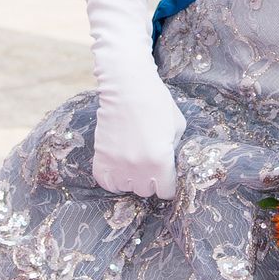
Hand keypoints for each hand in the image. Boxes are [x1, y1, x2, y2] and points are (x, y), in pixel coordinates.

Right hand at [92, 77, 185, 197]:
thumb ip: (174, 150)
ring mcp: (118, 164)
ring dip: (132, 179)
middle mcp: (139, 167)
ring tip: (135, 163)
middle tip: (151, 164)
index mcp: (161, 160)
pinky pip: (106, 183)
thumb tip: (169, 163)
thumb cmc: (157, 103)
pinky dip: (113, 179)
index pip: (166, 192)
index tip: (167, 177)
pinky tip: (120, 168)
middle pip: (146, 191)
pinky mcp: (101, 158)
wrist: (128, 88)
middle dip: (151, 180)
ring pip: (126, 188)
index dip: (169, 185)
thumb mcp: (177, 127)